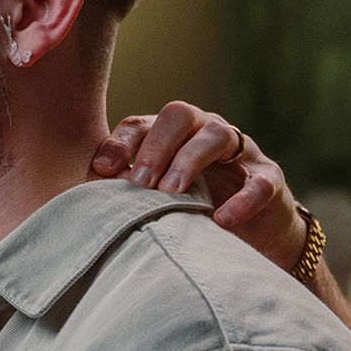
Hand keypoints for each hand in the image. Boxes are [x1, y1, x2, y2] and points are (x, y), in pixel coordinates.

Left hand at [91, 102, 307, 267]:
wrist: (254, 235)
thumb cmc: (194, 210)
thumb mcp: (158, 200)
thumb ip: (129, 192)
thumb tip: (81, 200)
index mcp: (173, 135)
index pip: (142, 124)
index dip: (121, 142)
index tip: (101, 169)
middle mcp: (205, 132)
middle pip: (181, 115)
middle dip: (157, 145)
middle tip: (141, 181)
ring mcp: (240, 153)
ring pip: (218, 134)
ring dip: (191, 159)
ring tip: (172, 192)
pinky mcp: (269, 179)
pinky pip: (260, 181)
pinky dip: (241, 200)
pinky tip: (220, 220)